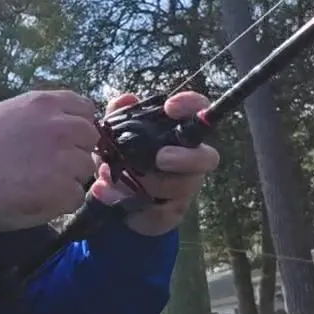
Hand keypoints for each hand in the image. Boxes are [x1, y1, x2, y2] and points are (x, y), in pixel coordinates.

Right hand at [0, 90, 100, 232]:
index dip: (76, 125)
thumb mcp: (5, 114)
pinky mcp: (65, 189)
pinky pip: (76, 197)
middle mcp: (61, 126)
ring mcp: (67, 158)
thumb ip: (38, 115)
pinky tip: (35, 199)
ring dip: (68, 178)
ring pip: (85, 169)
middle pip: (90, 138)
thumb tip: (60, 122)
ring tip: (37, 185)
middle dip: (75, 151)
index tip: (65, 140)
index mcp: (44, 104)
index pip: (84, 108)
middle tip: (49, 166)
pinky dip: (60, 202)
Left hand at [89, 91, 220, 235]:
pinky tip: (107, 195)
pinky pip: (161, 214)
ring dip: (147, 184)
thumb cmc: (121, 158)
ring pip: (181, 187)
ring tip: (113, 178)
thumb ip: (117, 115)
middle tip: (161, 158)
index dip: (191, 105)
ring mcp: (184, 188)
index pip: (198, 113)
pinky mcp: (171, 213)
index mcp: (179, 135)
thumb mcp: (113, 136)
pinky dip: (133, 207)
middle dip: (186, 158)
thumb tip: (126, 99)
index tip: (170, 106)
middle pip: (206, 158)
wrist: (111, 197)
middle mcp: (189, 160)